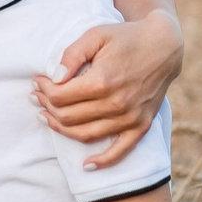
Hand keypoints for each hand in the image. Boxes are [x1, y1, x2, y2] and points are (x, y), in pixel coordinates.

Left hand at [35, 11, 183, 168]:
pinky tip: (86, 166)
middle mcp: (115, 104)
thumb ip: (72, 55)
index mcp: (102, 81)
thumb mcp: (95, 35)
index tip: (37, 81)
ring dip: (61, 129)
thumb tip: (54, 78)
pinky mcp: (141, 126)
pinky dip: (102, 162)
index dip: (43, 90)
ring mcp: (129, 118)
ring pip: (85, 135)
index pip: (60, 96)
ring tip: (47, 117)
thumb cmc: (125, 38)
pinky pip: (119, 151)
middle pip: (68, 117)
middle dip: (47, 107)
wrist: (163, 46)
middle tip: (38, 97)